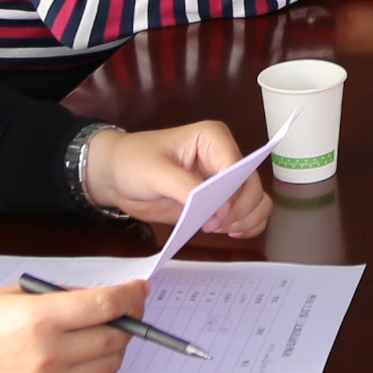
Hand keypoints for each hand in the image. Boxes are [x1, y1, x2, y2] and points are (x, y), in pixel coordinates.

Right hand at [0, 280, 138, 372]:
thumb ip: (60, 297)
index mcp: (41, 319)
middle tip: (121, 313)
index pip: (106, 305)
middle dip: (125, 322)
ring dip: (111, 349)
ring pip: (107, 367)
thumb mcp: (15, 294)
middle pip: (114, 338)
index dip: (130, 295)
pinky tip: (79, 362)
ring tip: (96, 337)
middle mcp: (50, 355)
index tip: (139, 290)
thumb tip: (99, 299)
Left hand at [85, 119, 271, 238]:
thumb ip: (185, 187)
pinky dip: (246, 224)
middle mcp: (224, 157)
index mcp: (213, 139)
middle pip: (252, 185)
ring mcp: (222, 181)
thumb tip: (215, 209)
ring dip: (246, 218)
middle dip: (240, 209)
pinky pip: (247, 212)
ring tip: (222, 230)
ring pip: (256, 200)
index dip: (234, 192)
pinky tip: (232, 234)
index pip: (237, 167)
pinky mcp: (217, 201)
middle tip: (214, 226)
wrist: (116, 175)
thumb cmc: (133, 162)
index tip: (218, 215)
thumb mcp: (155, 172)